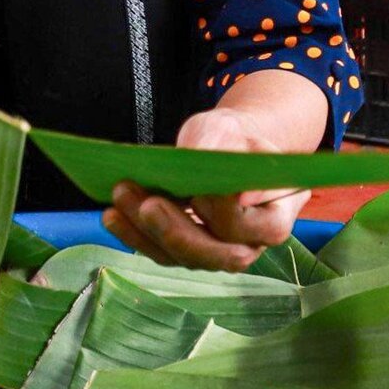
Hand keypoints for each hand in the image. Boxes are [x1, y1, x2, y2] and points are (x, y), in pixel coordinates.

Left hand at [101, 108, 310, 272]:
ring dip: (147, 231)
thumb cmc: (231, 139)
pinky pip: (160, 253)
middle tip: (149, 204)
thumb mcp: (230, 131)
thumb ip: (231, 152)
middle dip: (178, 231)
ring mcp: (217, 253)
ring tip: (121, 197)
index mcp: (276, 217)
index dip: (225, 212)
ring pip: (183, 257)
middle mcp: (250, 245)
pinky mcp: (186, 253)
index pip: (253, 227)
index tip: (201, 187)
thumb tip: (239, 196)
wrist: (221, 149)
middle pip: (218, 255)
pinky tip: (112, 214)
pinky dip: (133, 235)